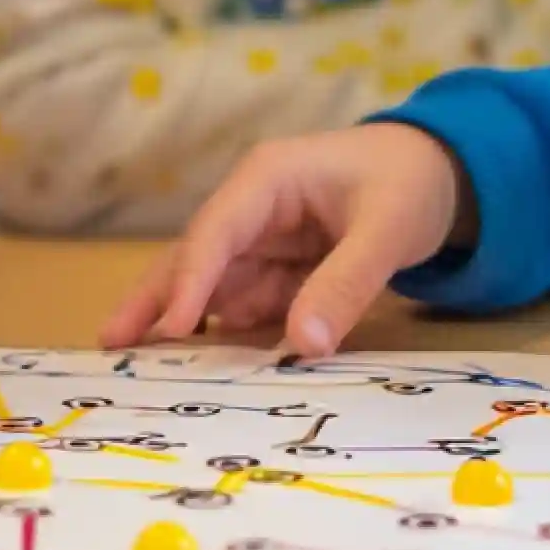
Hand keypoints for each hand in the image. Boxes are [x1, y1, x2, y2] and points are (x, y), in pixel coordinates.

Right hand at [100, 124, 463, 356]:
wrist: (441, 173)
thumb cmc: (408, 184)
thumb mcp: (388, 229)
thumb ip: (347, 282)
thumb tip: (303, 343)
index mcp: (266, 178)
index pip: (215, 231)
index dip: (190, 282)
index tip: (166, 330)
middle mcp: (250, 208)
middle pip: (193, 258)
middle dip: (154, 301)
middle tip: (107, 347)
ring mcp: (260, 241)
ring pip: (211, 289)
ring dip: (185, 327)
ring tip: (144, 376)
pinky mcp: (275, 269)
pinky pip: (243, 307)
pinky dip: (225, 338)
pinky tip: (199, 373)